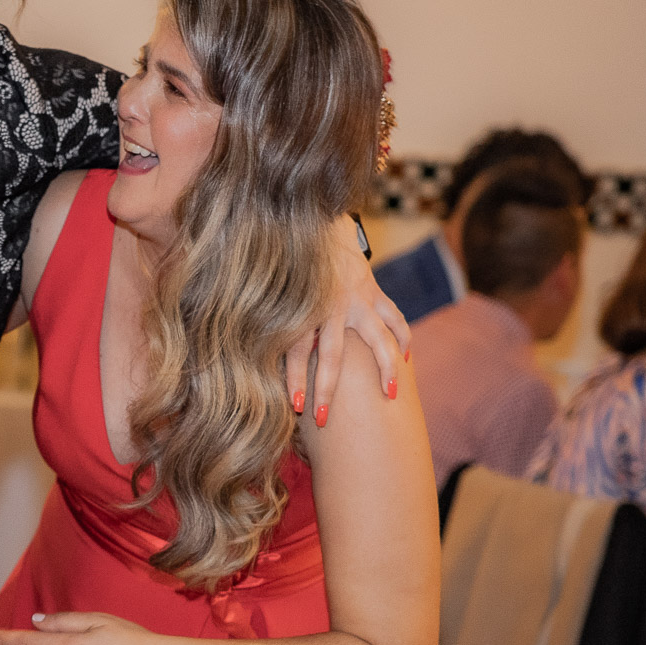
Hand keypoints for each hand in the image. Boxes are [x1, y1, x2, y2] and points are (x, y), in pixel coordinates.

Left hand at [284, 219, 410, 426]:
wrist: (316, 227)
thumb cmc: (287, 267)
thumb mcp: (272, 291)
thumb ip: (265, 319)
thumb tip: (239, 351)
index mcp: (302, 309)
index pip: (296, 352)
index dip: (294, 380)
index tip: (294, 407)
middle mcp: (330, 307)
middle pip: (332, 355)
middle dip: (327, 388)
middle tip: (324, 417)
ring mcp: (356, 299)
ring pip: (377, 337)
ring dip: (384, 366)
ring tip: (390, 393)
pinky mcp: (374, 291)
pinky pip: (394, 318)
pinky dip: (402, 338)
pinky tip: (405, 360)